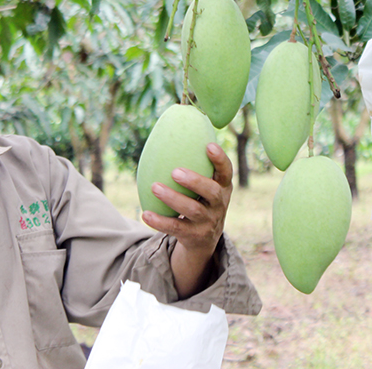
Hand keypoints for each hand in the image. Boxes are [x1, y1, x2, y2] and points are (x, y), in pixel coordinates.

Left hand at [141, 142, 232, 297]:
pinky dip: (160, 221)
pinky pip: (176, 228)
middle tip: (175, 171)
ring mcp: (208, 222)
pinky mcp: (194, 236)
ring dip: (172, 198)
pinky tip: (145, 214)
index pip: (226, 172)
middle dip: (194, 181)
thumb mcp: (205, 186)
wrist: (205, 239)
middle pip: (211, 192)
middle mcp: (219, 204)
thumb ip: (195, 165)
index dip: (220, 159)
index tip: (209, 145)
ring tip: (154, 187)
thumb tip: (170, 132)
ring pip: (192, 210)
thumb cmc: (201, 200)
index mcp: (223, 187)